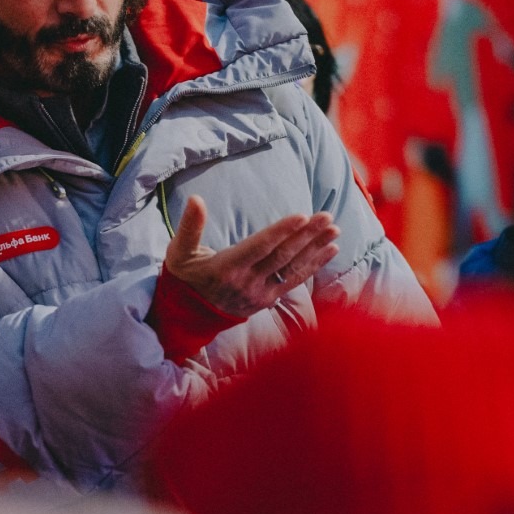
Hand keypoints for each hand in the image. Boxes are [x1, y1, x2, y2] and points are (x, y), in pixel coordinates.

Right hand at [164, 196, 339, 318]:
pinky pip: (294, 280)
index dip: (281, 231)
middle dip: (306, 236)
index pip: (259, 247)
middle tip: (326, 217)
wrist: (189, 314)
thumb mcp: (179, 252)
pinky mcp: (268, 300)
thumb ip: (189, 226)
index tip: (302, 216)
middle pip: (282, 256)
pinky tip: (330, 250)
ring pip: (292, 268)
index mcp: (226, 268)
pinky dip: (313, 265)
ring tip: (334, 230)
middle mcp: (246, 282)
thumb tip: (196, 199)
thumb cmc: (186, 276)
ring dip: (315, 248)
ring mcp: (259, 293)